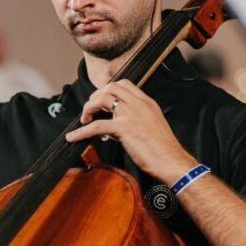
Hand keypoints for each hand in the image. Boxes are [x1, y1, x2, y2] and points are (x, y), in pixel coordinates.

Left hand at [65, 79, 197, 183]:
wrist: (172, 161)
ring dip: (88, 108)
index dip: (107, 90)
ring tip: (84, 119)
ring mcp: (131, 114)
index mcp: (147, 102)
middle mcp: (139, 104)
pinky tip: (73, 137)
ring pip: (102, 99)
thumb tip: (114, 126)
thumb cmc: (164, 149)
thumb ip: (135, 121)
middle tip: (90, 110)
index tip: (100, 100)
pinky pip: (96, 126)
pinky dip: (81, 131)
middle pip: (110, 87)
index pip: (124, 84)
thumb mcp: (151, 126)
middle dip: (95, 96)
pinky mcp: (124, 128)